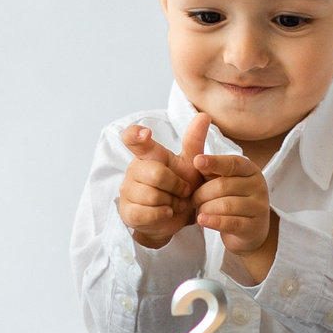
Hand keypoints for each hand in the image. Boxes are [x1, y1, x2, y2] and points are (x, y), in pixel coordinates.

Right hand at [117, 116, 208, 247]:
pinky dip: (162, 214)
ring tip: (174, 203)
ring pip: (152, 195)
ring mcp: (128, 191)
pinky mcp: (128, 211)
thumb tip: (204, 115)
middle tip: (183, 191)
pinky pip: (145, 212)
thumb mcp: (191, 163)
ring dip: (171, 202)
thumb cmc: (180, 186)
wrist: (174, 217)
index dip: (135, 134)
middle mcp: (134, 169)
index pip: (132, 138)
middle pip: (156, 174)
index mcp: (147, 155)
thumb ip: (194, 140)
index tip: (146, 134)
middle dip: (176, 186)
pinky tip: (167, 212)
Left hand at [191, 153, 277, 281]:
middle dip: (202, 193)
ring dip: (206, 208)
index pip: (232, 163)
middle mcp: (258, 186)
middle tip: (193, 199)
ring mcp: (259, 207)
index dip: (214, 162)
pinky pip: (231, 223)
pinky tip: (202, 220)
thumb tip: (198, 161)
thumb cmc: (232, 200)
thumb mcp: (222, 181)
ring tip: (199, 211)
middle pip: (223, 185)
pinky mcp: (254, 227)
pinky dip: (213, 221)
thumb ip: (212, 170)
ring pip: (226, 205)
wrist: (249, 231)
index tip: (196, 161)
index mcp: (250, 170)